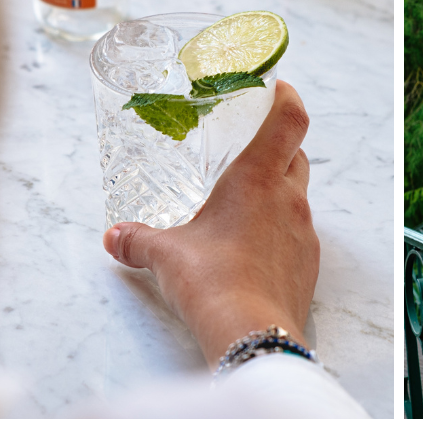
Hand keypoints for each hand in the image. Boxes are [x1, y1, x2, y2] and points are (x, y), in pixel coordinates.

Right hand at [104, 80, 317, 368]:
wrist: (251, 334)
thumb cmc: (212, 282)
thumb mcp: (165, 255)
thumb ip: (138, 240)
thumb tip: (114, 237)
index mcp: (258, 178)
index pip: (289, 120)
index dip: (287, 98)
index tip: (277, 88)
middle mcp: (289, 200)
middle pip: (297, 156)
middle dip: (279, 146)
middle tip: (251, 146)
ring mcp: (304, 234)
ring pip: (299, 197)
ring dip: (278, 191)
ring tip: (246, 201)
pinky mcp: (307, 267)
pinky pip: (298, 236)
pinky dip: (280, 231)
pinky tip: (253, 247)